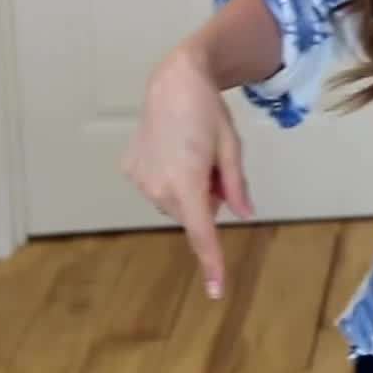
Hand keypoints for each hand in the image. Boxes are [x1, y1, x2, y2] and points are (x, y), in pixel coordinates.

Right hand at [119, 41, 252, 297]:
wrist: (173, 81)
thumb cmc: (209, 112)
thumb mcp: (232, 148)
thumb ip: (236, 186)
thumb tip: (244, 215)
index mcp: (188, 183)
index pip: (202, 232)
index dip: (211, 262)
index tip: (217, 290)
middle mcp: (158, 187)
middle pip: (192, 214)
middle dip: (207, 199)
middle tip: (213, 165)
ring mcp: (139, 179)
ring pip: (174, 202)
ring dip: (187, 189)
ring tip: (191, 152)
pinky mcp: (129, 169)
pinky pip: (156, 187)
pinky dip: (168, 178)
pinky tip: (172, 149)